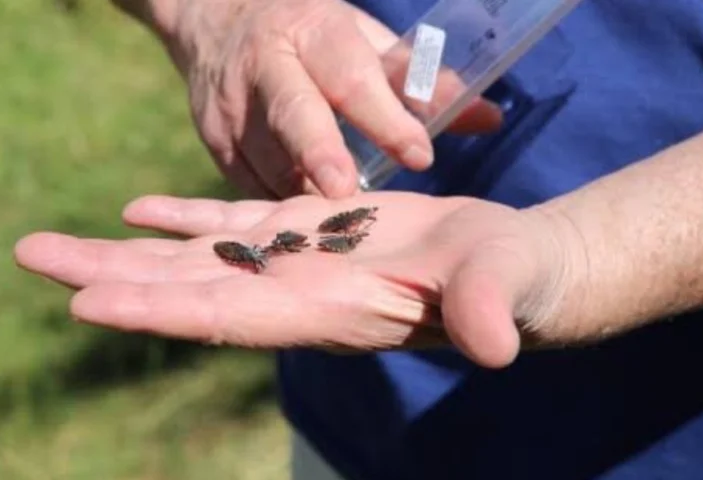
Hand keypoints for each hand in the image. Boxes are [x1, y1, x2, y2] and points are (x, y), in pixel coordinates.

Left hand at [13, 192, 575, 367]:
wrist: (509, 269)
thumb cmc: (510, 282)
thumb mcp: (501, 287)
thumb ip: (488, 308)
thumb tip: (492, 343)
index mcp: (326, 311)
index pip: (226, 315)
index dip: (157, 307)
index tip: (83, 301)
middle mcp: (293, 295)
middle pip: (185, 288)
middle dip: (109, 276)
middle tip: (29, 255)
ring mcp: (294, 263)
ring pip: (193, 256)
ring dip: (124, 248)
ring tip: (52, 243)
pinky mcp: (306, 232)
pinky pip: (230, 224)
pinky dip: (181, 216)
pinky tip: (137, 208)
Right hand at [138, 0, 501, 199]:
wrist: (217, 18)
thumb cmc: (313, 35)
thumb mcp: (364, 41)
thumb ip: (420, 82)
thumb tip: (489, 120)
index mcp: (312, 31)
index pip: (351, 76)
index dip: (385, 118)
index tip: (419, 154)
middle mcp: (265, 65)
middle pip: (293, 113)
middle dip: (319, 155)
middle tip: (348, 197)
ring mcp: (231, 105)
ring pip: (268, 160)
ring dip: (303, 198)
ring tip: (338, 234)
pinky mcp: (213, 141)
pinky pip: (249, 184)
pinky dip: (278, 209)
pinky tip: (304, 231)